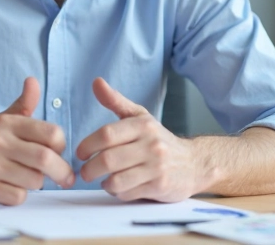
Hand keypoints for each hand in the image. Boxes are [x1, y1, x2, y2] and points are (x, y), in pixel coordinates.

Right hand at [0, 77, 74, 204]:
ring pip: (34, 181)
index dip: (60, 146)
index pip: (51, 133)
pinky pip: (16, 197)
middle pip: (45, 159)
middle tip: (65, 178)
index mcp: (5, 123)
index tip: (57, 153)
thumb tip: (33, 81)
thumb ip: (21, 105)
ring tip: (23, 179)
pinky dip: (17, 196)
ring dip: (35, 185)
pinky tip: (6, 189)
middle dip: (61, 172)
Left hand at [77, 77, 202, 201]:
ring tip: (102, 179)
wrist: (194, 163)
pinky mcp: (160, 187)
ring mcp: (156, 167)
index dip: (88, 145)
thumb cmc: (159, 139)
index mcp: (143, 125)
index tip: (80, 153)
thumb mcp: (140, 117)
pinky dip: (118, 192)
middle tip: (85, 172)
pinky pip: (128, 193)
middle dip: (90, 169)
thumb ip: (116, 101)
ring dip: (103, 182)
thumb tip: (96, 82)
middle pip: (108, 159)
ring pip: (117, 180)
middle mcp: (151, 145)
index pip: (107, 134)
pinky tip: (120, 186)